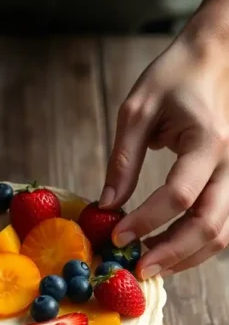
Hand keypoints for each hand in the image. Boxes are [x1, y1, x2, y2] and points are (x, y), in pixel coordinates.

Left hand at [100, 31, 228, 277]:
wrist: (216, 56)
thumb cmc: (174, 77)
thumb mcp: (137, 110)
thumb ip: (123, 161)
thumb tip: (107, 205)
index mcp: (207, 141)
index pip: (180, 195)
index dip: (147, 221)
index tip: (116, 235)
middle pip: (208, 224)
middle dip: (172, 253)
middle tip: (137, 268)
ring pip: (222, 232)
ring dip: (187, 256)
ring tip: (150, 265)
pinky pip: (224, 225)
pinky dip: (198, 245)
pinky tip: (170, 251)